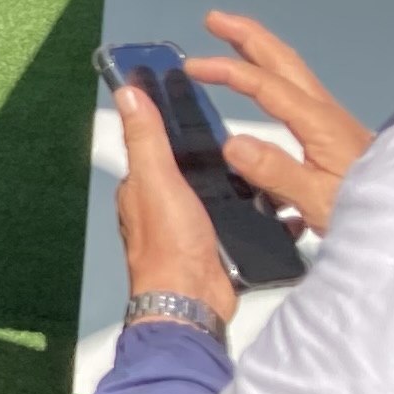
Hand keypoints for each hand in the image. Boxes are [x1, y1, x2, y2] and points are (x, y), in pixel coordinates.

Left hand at [112, 87, 239, 326]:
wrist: (194, 300)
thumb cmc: (168, 246)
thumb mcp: (156, 181)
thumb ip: (145, 138)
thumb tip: (127, 94)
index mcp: (142, 187)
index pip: (155, 141)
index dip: (169, 117)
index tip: (189, 93)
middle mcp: (162, 204)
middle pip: (189, 163)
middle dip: (211, 148)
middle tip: (240, 127)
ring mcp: (189, 223)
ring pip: (214, 188)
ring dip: (234, 177)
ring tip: (261, 157)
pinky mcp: (216, 240)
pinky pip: (235, 214)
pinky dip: (249, 205)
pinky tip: (266, 195)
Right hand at [187, 10, 368, 237]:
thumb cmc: (367, 208)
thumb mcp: (318, 200)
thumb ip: (276, 171)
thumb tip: (231, 142)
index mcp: (318, 123)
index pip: (266, 86)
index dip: (229, 71)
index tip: (192, 66)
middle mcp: (325, 111)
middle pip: (284, 61)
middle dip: (248, 36)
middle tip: (214, 19)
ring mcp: (331, 119)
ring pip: (292, 71)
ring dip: (260, 49)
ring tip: (232, 38)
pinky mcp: (334, 131)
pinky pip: (296, 87)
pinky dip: (273, 70)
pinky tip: (265, 83)